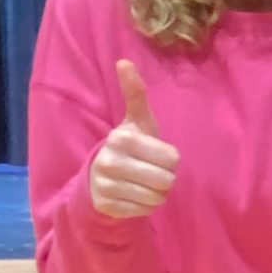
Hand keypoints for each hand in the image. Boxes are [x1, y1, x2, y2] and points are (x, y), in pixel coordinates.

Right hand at [89, 61, 179, 217]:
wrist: (99, 178)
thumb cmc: (129, 146)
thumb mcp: (136, 121)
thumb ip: (134, 93)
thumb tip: (124, 62)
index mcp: (122, 138)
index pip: (172, 159)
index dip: (170, 160)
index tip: (154, 155)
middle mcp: (111, 162)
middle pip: (166, 180)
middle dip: (164, 178)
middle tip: (150, 171)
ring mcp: (107, 186)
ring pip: (157, 197)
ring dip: (156, 193)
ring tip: (142, 183)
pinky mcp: (108, 206)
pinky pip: (145, 210)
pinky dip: (145, 206)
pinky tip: (133, 196)